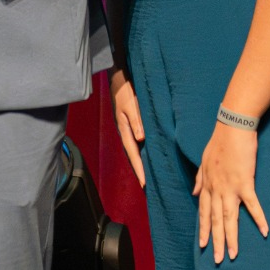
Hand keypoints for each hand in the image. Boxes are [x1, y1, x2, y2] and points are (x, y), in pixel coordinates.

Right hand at [110, 69, 145, 187]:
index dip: (140, 170)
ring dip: (142, 165)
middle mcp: (126, 134)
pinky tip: (149, 158)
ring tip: (149, 178)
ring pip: (136, 152)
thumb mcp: (131, 105)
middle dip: (140, 173)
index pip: (134, 155)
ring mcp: (128, 131)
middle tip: (148, 188)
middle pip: (134, 157)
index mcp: (125, 131)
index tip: (145, 184)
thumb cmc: (126, 92)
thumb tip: (141, 139)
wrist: (120, 81)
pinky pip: (138, 144)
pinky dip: (143, 154)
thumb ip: (136, 121)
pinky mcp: (132, 126)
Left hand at [193, 122, 267, 262]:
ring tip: (233, 255)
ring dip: (231, 238)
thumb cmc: (219, 141)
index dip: (204, 229)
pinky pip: (252, 204)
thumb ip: (199, 178)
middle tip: (218, 260)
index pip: (204, 212)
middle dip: (216, 241)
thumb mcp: (204, 160)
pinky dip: (258, 218)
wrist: (232, 126)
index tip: (203, 245)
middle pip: (215, 220)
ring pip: (229, 218)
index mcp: (208, 185)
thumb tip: (194, 192)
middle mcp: (216, 189)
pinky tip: (264, 231)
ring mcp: (230, 187)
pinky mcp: (245, 182)